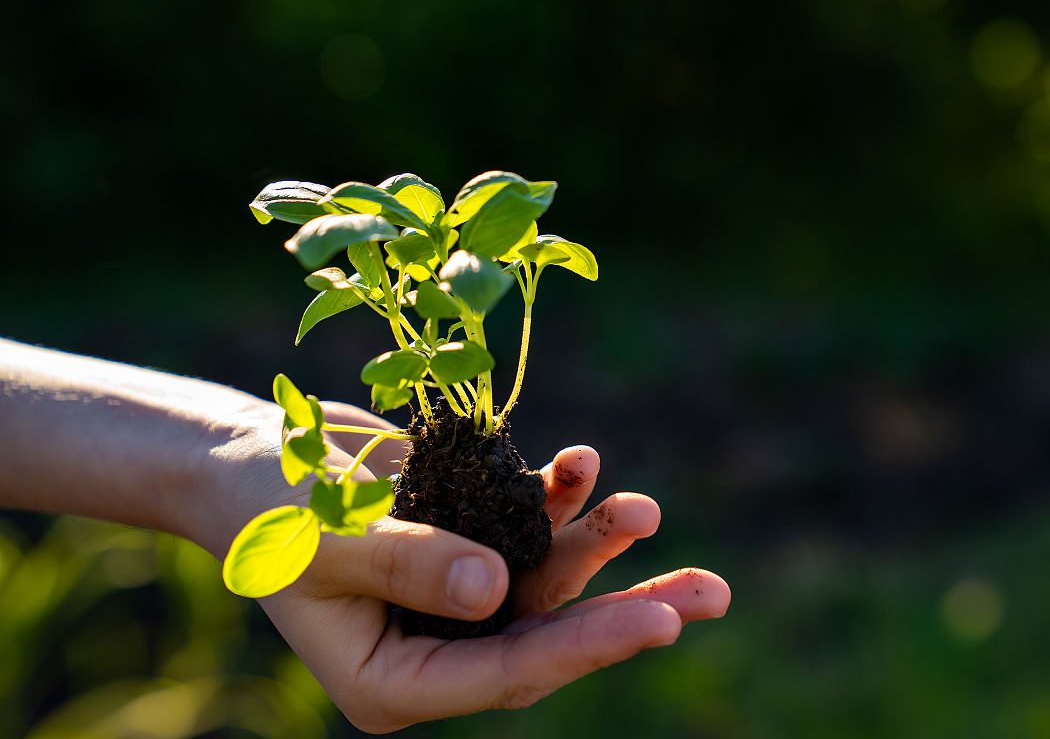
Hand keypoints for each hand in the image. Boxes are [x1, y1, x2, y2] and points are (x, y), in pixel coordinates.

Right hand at [251, 402, 729, 732]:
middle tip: (712, 595)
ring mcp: (458, 594)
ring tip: (643, 507)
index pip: (508, 672)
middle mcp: (438, 644)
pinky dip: (556, 497)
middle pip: (549, 638)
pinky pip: (527, 527)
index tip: (662, 619)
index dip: (587, 647)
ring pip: (548, 582)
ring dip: (599, 541)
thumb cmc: (264, 503)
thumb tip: (497, 588)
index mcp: (394, 679)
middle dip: (630, 612)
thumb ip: (408, 562)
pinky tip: (580, 463)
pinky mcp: (468, 541)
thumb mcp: (325, 535)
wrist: (252, 457)